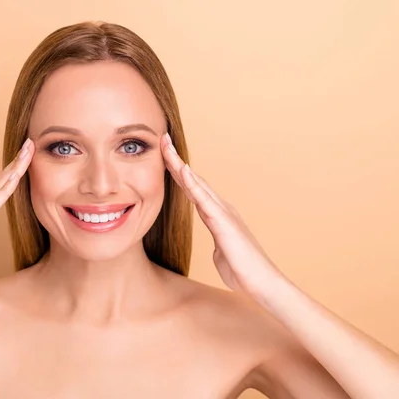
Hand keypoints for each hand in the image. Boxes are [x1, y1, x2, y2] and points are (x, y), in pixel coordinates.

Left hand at [160, 133, 284, 296]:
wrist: (262, 283)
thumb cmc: (243, 270)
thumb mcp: (223, 253)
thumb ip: (218, 244)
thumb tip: (217, 246)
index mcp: (217, 214)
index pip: (192, 188)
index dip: (178, 172)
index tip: (164, 155)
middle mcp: (220, 208)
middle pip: (193, 179)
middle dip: (175, 159)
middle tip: (162, 139)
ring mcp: (223, 213)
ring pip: (197, 184)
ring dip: (180, 165)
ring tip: (167, 147)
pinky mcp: (224, 223)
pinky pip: (204, 200)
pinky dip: (193, 184)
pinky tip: (183, 171)